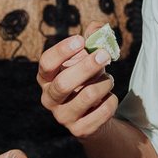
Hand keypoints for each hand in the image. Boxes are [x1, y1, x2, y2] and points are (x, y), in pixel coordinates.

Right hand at [38, 20, 116, 137]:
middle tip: (105, 54)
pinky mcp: (79, 130)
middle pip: (64, 83)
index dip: (62, 50)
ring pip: (87, 96)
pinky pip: (102, 111)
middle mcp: (49, 98)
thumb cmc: (87, 80)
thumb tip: (97, 26)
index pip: (46, 63)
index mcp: (46, 78)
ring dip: (105, 83)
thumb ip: (91, 41)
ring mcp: (63, 117)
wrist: (94, 115)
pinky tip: (110, 97)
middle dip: (87, 67)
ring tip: (109, 79)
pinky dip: (112, 100)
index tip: (80, 40)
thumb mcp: (87, 59)